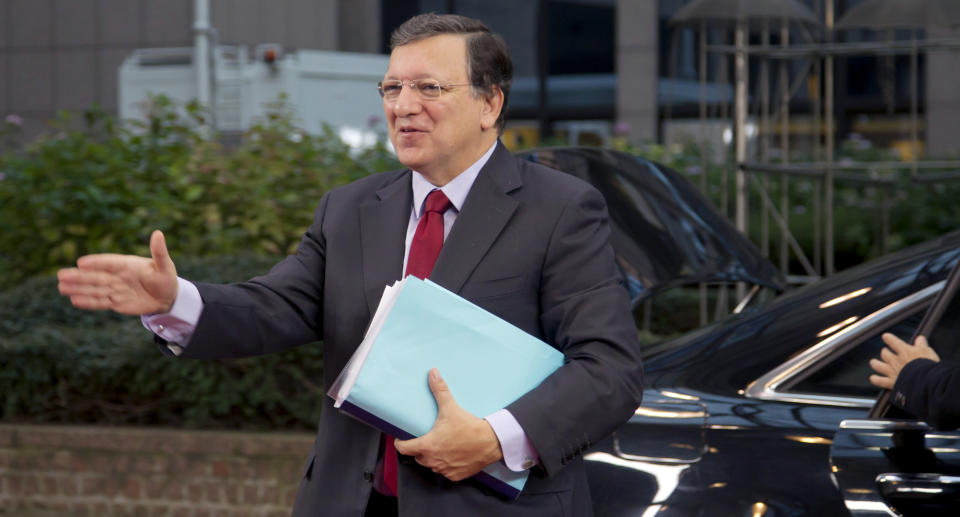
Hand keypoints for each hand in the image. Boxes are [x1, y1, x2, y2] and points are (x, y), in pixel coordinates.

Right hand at [57, 230, 178, 314]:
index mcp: (128, 264)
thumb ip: (159, 252)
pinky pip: (101, 302)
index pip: (109, 263)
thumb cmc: (166, 278)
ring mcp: (116, 289)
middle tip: (61, 275)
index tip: (81, 263)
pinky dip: (89, 301)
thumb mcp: (165, 266)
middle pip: (96, 276)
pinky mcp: (117, 302)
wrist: (168, 297)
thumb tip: (158, 233)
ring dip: (79, 289)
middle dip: (79, 277)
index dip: (97, 263)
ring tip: (61, 287)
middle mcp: (118, 276)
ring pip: (95, 289)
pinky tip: (74, 300)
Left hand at [394, 368, 503, 481]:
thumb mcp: (451, 408)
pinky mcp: (456, 475)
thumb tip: (433, 373)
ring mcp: (444, 470)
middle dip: (419, 449)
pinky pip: (445, 472)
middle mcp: (433, 461)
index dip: (401, 443)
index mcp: (427, 446)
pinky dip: (446, 465)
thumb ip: (440, 390)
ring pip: (431, 465)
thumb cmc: (469, 427)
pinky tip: (452, 455)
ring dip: (433, 457)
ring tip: (440, 446)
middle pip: (417, 457)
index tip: (402, 438)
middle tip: (426, 438)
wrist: (491, 442)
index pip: (403, 449)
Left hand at [869, 333, 940, 389]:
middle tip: (885, 351)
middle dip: (885, 352)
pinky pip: (879, 381)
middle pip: (885, 354)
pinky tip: (873, 378)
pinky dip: (875, 379)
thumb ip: (922, 344)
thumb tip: (920, 338)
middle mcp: (896, 360)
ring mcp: (892, 371)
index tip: (885, 336)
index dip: (888, 338)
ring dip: (875, 363)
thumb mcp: (928, 352)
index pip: (892, 341)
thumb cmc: (928, 366)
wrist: (925, 381)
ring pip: (878, 365)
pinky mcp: (891, 383)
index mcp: (904, 351)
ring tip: (873, 362)